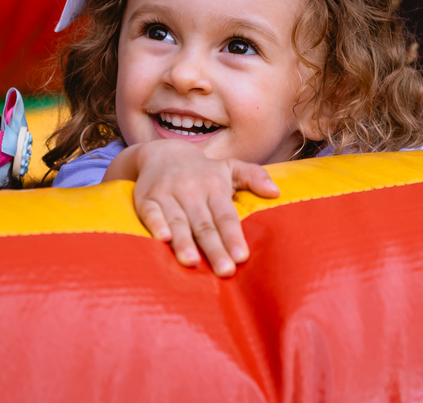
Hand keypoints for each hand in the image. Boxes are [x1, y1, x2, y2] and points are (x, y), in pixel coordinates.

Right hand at [115, 140, 278, 276]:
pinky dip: (155, 224)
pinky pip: (150, 212)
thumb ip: (254, 177)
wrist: (162, 152)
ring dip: (184, 242)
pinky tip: (162, 238)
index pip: (225, 215)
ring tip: (192, 262)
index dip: (233, 236)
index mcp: (214, 186)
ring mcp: (167, 194)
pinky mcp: (146, 198)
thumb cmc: (203, 169)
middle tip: (224, 270)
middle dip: (214, 248)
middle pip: (204, 224)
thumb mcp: (230, 166)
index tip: (241, 256)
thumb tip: (276, 191)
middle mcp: (191, 190)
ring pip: (178, 221)